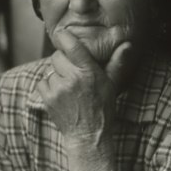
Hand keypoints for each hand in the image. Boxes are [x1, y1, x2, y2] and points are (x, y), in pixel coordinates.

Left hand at [37, 28, 134, 143]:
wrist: (88, 135)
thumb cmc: (102, 108)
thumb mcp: (112, 84)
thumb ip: (117, 62)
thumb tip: (127, 45)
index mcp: (89, 72)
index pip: (71, 46)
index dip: (64, 38)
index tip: (63, 35)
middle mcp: (72, 79)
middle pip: (57, 56)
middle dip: (62, 60)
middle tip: (72, 70)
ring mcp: (58, 89)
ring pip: (49, 70)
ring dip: (56, 74)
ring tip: (68, 85)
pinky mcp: (48, 99)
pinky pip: (42, 82)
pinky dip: (48, 86)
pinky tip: (60, 93)